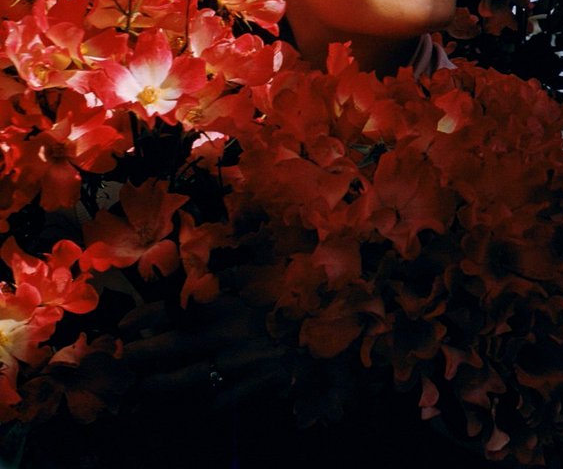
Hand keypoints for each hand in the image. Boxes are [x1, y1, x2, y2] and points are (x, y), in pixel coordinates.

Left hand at [119, 292, 289, 410]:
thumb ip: (225, 277)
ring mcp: (237, 364)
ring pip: (185, 381)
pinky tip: (185, 409)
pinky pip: (217, 402)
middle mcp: (225, 333)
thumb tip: (194, 276)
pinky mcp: (251, 389)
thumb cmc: (289, 298)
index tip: (122, 325)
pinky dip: (200, 406)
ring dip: (156, 388)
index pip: (173, 308)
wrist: (324, 329)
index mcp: (225, 301)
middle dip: (137, 355)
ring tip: (135, 394)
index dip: (143, 317)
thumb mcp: (257, 278)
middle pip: (170, 346)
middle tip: (115, 361)